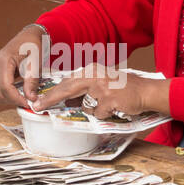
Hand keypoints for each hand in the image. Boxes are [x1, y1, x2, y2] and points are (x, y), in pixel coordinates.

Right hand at [0, 25, 46, 105]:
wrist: (29, 37)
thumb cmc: (32, 45)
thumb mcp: (35, 62)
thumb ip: (32, 81)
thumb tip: (31, 98)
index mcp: (3, 61)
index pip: (5, 87)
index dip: (16, 98)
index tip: (28, 103)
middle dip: (13, 100)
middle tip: (28, 102)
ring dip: (10, 98)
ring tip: (24, 97)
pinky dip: (8, 94)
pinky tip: (19, 93)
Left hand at [29, 63, 169, 119]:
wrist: (146, 91)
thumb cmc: (124, 88)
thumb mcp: (101, 82)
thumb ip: (84, 89)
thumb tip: (66, 100)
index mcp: (91, 70)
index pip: (66, 82)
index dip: (52, 92)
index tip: (38, 101)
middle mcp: (94, 76)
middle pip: (67, 90)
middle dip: (50, 100)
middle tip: (37, 108)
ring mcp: (101, 88)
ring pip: (86, 106)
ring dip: (94, 109)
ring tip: (108, 103)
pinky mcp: (109, 100)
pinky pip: (98, 113)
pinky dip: (105, 114)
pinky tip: (115, 107)